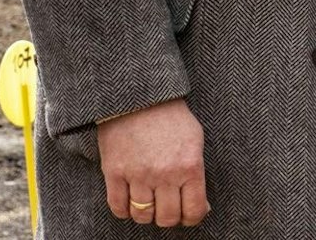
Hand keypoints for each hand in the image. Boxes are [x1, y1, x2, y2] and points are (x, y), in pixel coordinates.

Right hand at [95, 97, 209, 226]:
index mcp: (189, 166)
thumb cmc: (171, 117)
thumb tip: (201, 206)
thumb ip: (197, 173)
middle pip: (167, 218)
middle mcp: (165, 174)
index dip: (192, 217)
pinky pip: (118, 207)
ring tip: (149, 203)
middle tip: (168, 208)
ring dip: (147, 214)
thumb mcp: (195, 140)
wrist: (139, 96)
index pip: (193, 211)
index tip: (188, 214)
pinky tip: (130, 202)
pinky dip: (124, 211)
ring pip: (142, 215)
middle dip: (169, 217)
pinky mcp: (114, 172)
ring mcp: (138, 174)